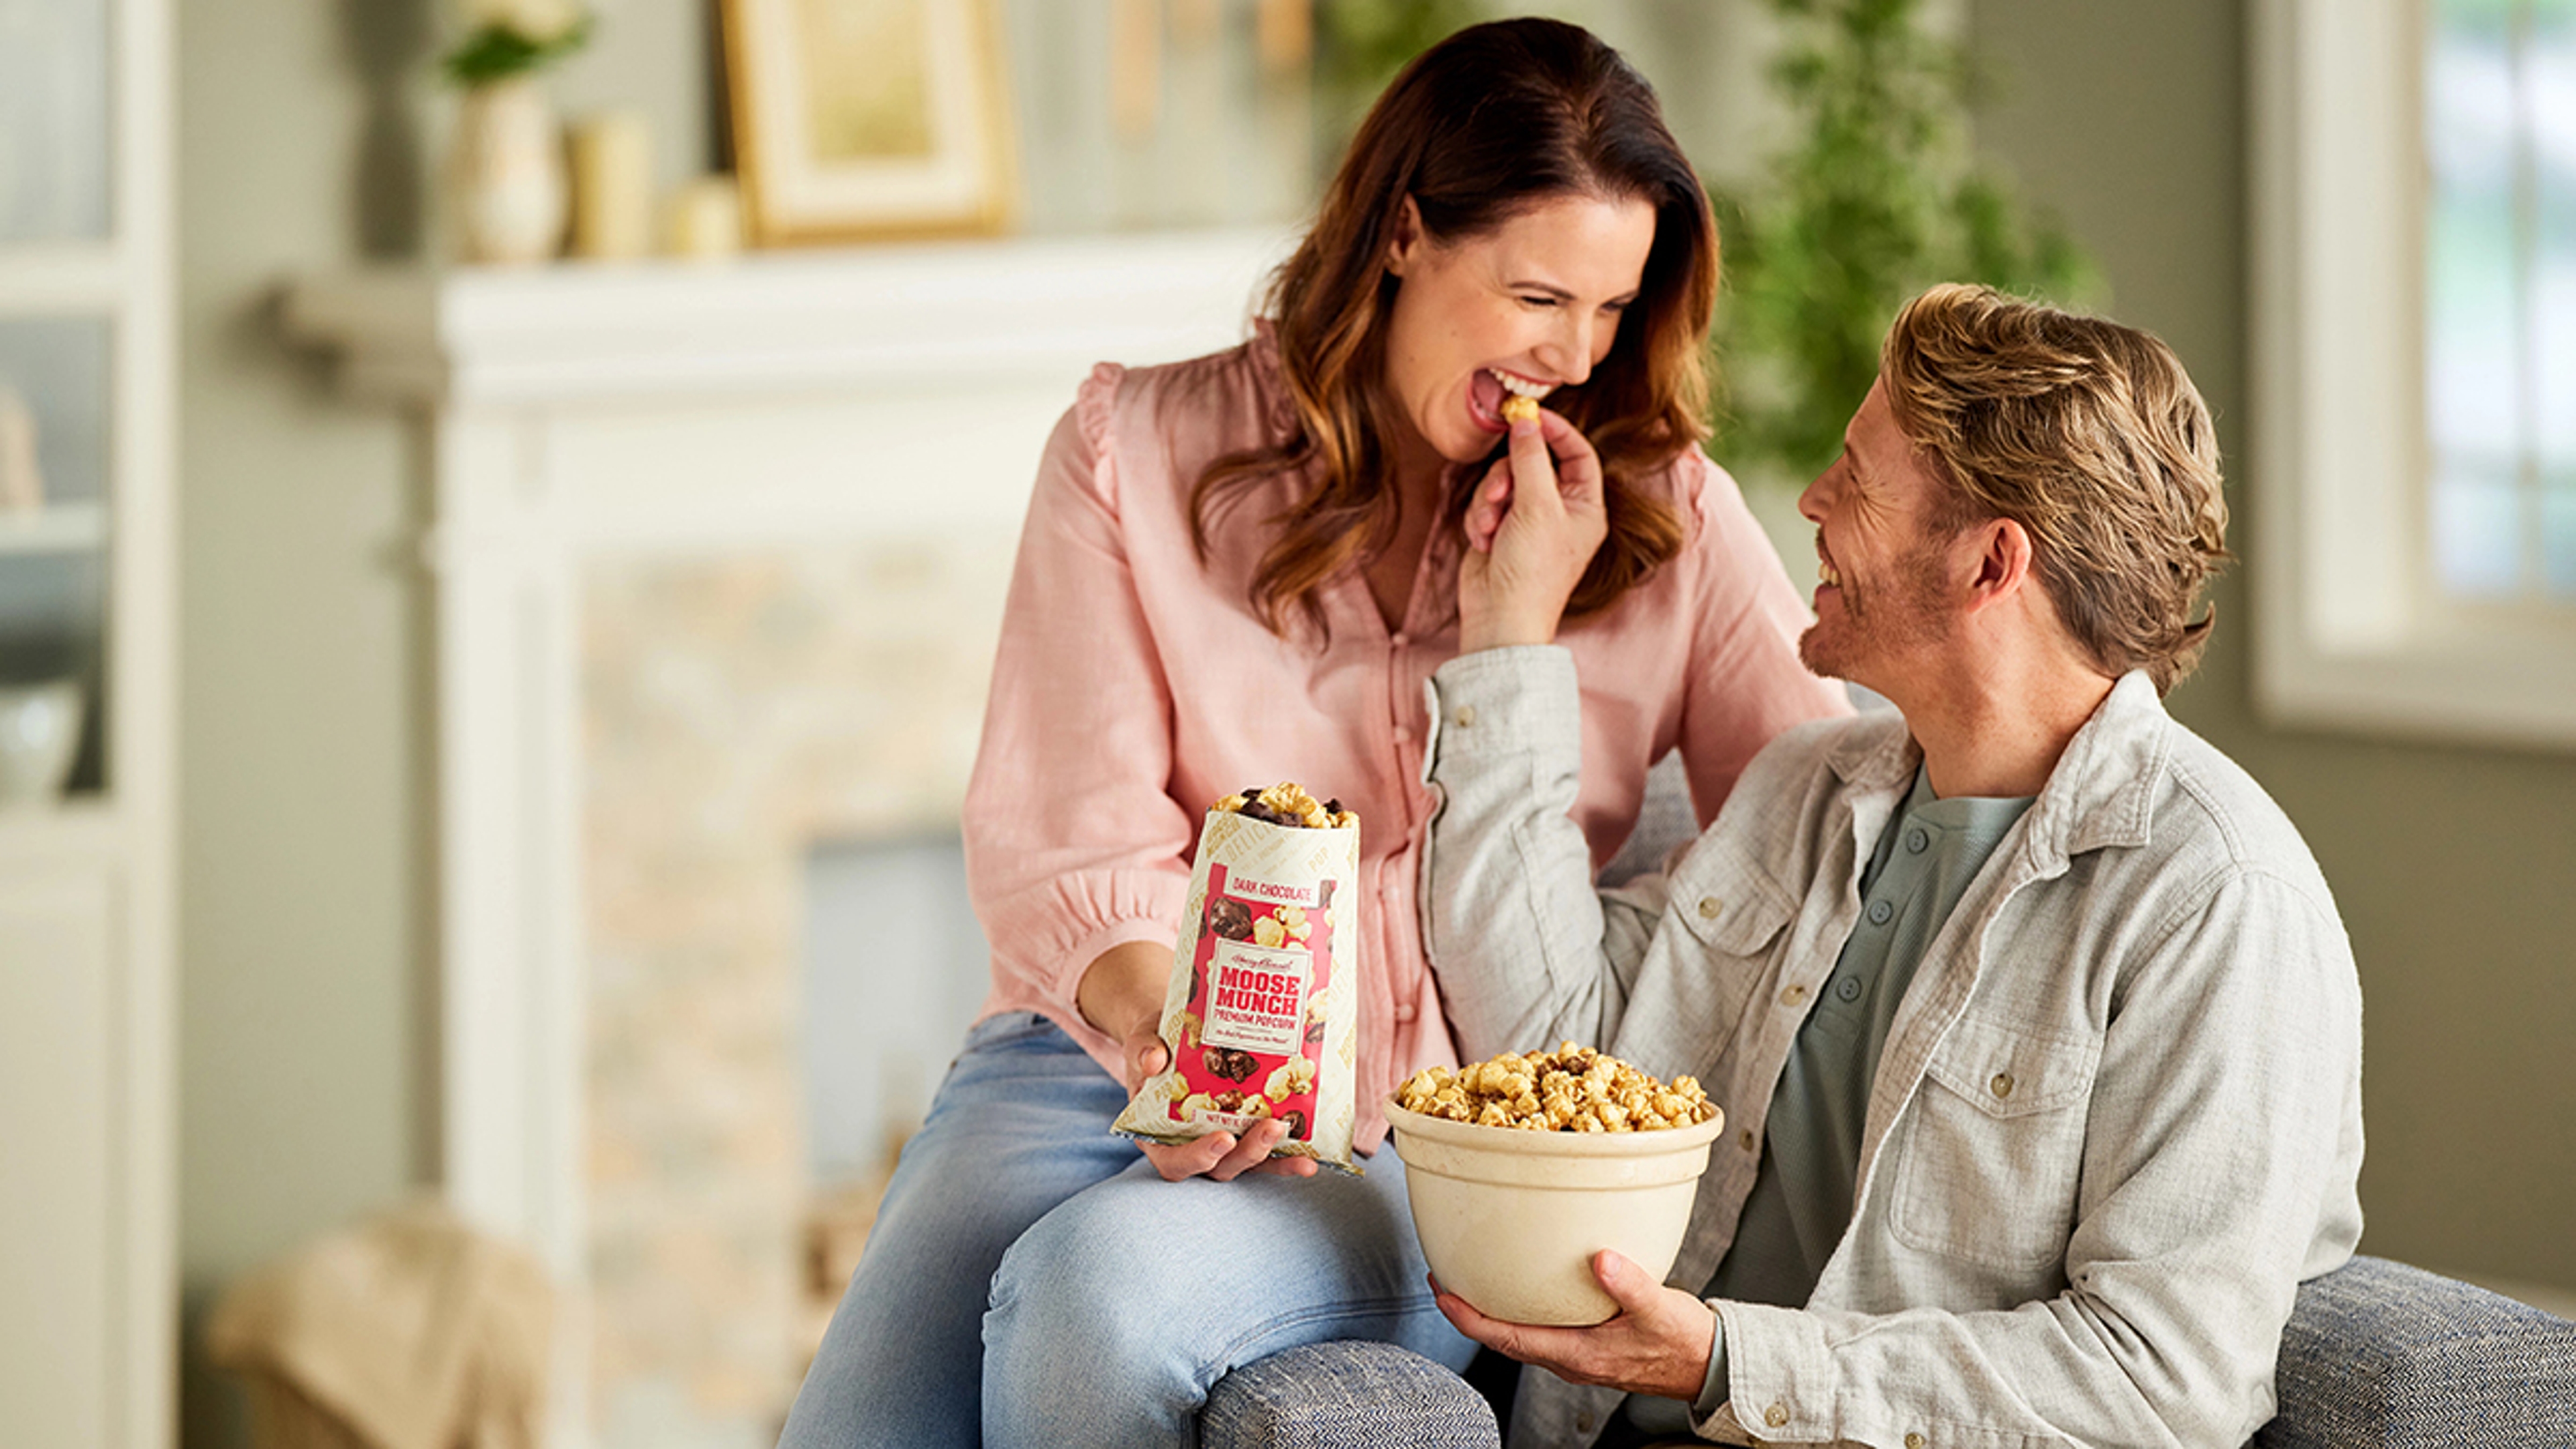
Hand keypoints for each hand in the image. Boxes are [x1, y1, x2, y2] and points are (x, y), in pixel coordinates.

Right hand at [1077, 939, 1317, 1183]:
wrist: (1174, 1037)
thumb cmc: (1156, 1044)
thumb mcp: (1143, 1041)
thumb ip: (1144, 1050)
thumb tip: (1152, 1059)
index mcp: (1158, 1136)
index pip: (1174, 1161)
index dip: (1197, 1157)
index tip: (1222, 1139)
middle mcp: (1191, 1148)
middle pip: (1219, 1168)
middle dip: (1247, 1153)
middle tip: (1270, 1128)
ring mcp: (1222, 1147)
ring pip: (1247, 1166)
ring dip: (1274, 1161)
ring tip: (1304, 1158)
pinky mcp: (1245, 1138)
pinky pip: (1267, 1155)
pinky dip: (1287, 1158)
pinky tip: (1311, 1157)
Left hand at [1431, 1250, 1715, 1400]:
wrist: (1708, 1365)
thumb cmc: (1684, 1343)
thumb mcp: (1660, 1310)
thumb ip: (1630, 1285)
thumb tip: (1602, 1259)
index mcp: (1577, 1354)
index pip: (1507, 1338)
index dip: (1469, 1318)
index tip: (1443, 1293)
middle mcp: (1569, 1358)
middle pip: (1504, 1338)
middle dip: (1469, 1311)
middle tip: (1442, 1279)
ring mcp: (1577, 1354)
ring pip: (1520, 1334)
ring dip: (1491, 1309)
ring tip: (1472, 1278)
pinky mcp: (1588, 1344)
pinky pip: (1540, 1328)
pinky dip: (1519, 1308)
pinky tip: (1521, 1283)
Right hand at [1458, 408, 1608, 652]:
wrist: (1500, 617)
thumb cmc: (1532, 570)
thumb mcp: (1537, 506)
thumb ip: (1531, 458)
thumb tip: (1527, 421)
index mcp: (1584, 506)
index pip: (1578, 454)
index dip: (1556, 432)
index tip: (1530, 416)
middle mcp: (1558, 511)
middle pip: (1532, 464)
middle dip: (1508, 476)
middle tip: (1500, 494)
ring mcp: (1527, 521)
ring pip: (1502, 482)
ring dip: (1490, 500)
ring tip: (1490, 526)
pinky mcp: (1499, 530)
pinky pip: (1484, 504)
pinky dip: (1480, 519)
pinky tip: (1483, 542)